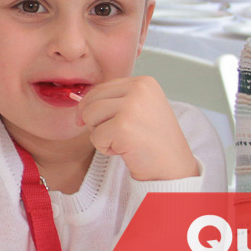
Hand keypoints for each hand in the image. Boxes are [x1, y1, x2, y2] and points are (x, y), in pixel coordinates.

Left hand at [77, 76, 198, 180]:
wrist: (173, 168)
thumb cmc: (154, 142)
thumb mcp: (140, 109)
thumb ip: (115, 100)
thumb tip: (77, 99)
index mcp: (144, 82)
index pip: (100, 88)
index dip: (93, 107)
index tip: (100, 123)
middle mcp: (139, 89)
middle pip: (91, 101)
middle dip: (96, 122)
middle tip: (117, 135)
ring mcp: (131, 107)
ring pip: (89, 117)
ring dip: (101, 135)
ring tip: (123, 141)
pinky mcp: (123, 127)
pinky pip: (95, 137)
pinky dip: (106, 148)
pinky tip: (126, 150)